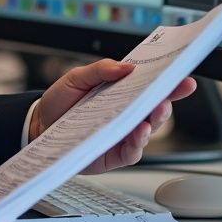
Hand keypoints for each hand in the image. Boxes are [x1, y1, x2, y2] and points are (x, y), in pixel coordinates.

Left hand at [28, 59, 196, 172]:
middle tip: (168, 95)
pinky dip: (138, 144)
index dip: (169, 83)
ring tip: (155, 112)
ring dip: (155, 122)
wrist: (38, 124)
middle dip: (166, 101)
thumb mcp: (77, 77)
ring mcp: (121, 135)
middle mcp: (125, 115)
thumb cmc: (60, 100)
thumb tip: (127, 67)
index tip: (183, 77)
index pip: (149, 87)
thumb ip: (101, 70)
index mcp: (121, 93)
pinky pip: (131, 152)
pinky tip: (138, 133)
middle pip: (154, 109)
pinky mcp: (112, 155)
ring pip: (148, 131)